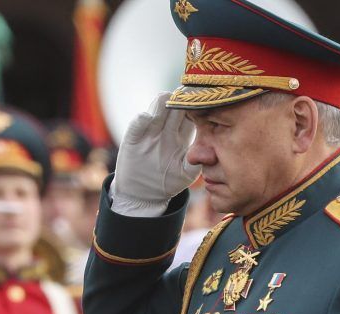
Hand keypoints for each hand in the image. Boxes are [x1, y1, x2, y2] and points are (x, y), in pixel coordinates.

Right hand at [111, 92, 199, 216]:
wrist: (142, 193)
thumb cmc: (167, 182)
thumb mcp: (185, 174)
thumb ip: (195, 163)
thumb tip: (207, 154)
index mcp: (181, 136)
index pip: (190, 118)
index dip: (195, 109)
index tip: (202, 101)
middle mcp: (165, 131)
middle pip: (173, 112)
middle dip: (178, 102)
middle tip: (183, 93)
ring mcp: (149, 133)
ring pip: (156, 115)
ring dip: (159, 106)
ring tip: (163, 97)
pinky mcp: (132, 139)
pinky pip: (136, 127)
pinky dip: (140, 121)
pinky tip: (145, 117)